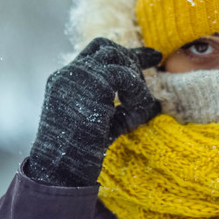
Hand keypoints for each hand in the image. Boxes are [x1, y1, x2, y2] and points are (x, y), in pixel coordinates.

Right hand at [26, 38, 161, 185]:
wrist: (61, 170)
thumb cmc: (82, 156)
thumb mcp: (104, 125)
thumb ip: (123, 109)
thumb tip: (156, 104)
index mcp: (65, 82)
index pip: (96, 54)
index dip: (124, 53)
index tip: (152, 56)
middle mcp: (68, 74)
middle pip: (107, 48)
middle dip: (133, 56)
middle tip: (156, 62)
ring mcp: (76, 76)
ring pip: (117, 58)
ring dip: (135, 78)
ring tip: (140, 104)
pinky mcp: (90, 84)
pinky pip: (125, 76)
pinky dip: (138, 92)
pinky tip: (138, 112)